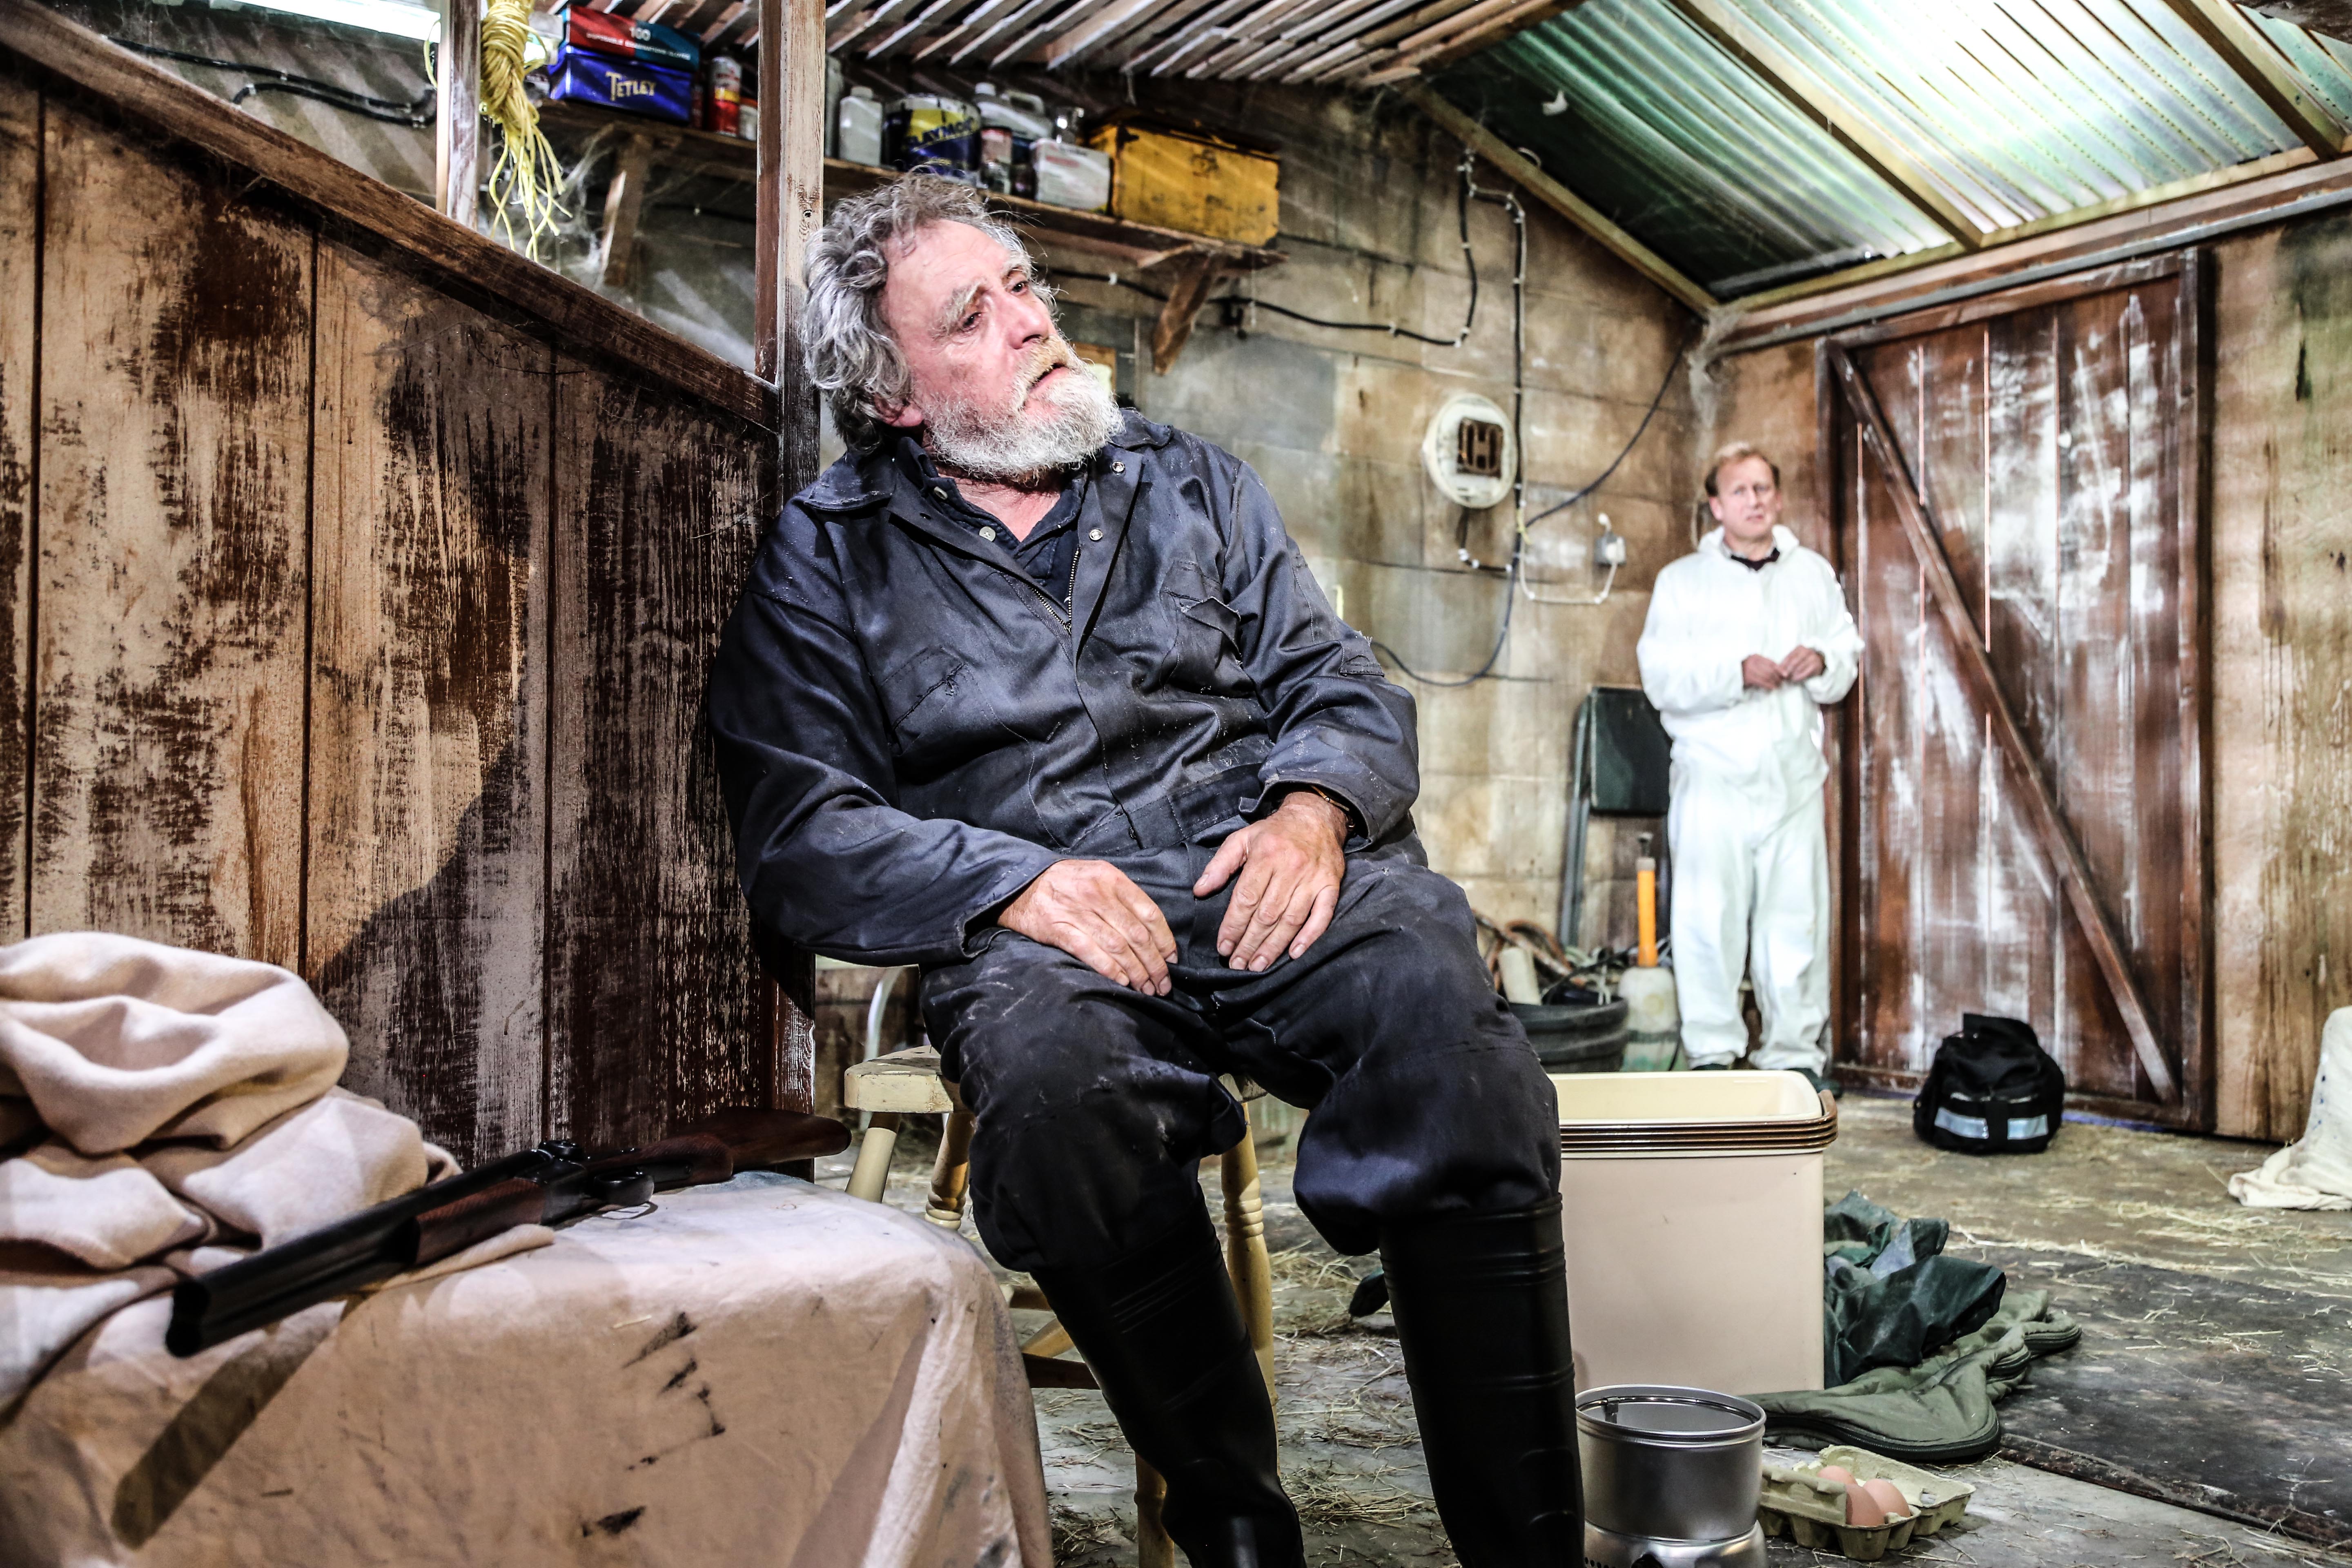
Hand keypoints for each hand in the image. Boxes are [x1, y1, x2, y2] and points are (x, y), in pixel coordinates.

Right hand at [999, 860, 1176, 995]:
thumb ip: (1123, 897)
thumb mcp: (1097, 876)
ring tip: (1146, 988)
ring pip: (1118, 947)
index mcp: (1111, 878)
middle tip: (1163, 983)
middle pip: (1137, 935)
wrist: (1019, 883)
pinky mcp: (1058, 929)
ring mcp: (1077, 912)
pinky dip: (1110, 970)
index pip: (1149, 913)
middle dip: (1155, 964)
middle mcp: (1097, 893)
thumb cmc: (1065, 883)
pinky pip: (1091, 953)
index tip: (1172, 960)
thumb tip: (1152, 931)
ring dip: (1136, 972)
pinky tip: (1122, 982)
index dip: (1165, 940)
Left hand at [1192, 791, 1347, 971]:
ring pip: (1291, 919)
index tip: (1223, 947)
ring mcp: (1314, 878)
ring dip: (1273, 946)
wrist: (1316, 817)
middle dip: (1249, 943)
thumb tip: (1199, 891)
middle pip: (1267, 914)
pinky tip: (1294, 953)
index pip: (1246, 899)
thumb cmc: (1274, 832)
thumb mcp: (1241, 839)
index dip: (1233, 926)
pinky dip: (1309, 936)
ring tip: (1258, 965)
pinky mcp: (1332, 885)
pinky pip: (1322, 915)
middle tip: (1237, 964)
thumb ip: (1219, 865)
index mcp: (1266, 855)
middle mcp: (1291, 868)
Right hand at [1741, 654, 1785, 690]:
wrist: (1729, 674)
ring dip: (1774, 682)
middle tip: (1781, 682)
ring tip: (1777, 685)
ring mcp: (1750, 670)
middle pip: (1770, 670)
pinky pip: (1762, 682)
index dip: (1780, 669)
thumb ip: (1763, 664)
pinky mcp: (1748, 678)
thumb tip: (1777, 670)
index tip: (1785, 674)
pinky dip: (1768, 685)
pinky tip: (1772, 687)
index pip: (1771, 663)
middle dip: (1778, 677)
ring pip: (1767, 676)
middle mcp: (1753, 662)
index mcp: (1756, 657)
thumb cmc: (1743, 668)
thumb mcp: (1753, 662)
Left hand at [1778, 645, 1825, 682]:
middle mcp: (1807, 651)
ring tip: (1787, 679)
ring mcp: (1813, 658)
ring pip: (1799, 667)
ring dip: (1792, 674)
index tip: (1777, 671)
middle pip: (1794, 662)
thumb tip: (1776, 669)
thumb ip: (1786, 662)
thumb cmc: (1804, 660)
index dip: (1782, 665)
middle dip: (1787, 670)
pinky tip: (1794, 679)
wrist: (1819, 661)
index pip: (1789, 657)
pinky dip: (1799, 677)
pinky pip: (1806, 672)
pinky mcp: (1816, 665)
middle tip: (1782, 676)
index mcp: (1800, 648)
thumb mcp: (1795, 658)